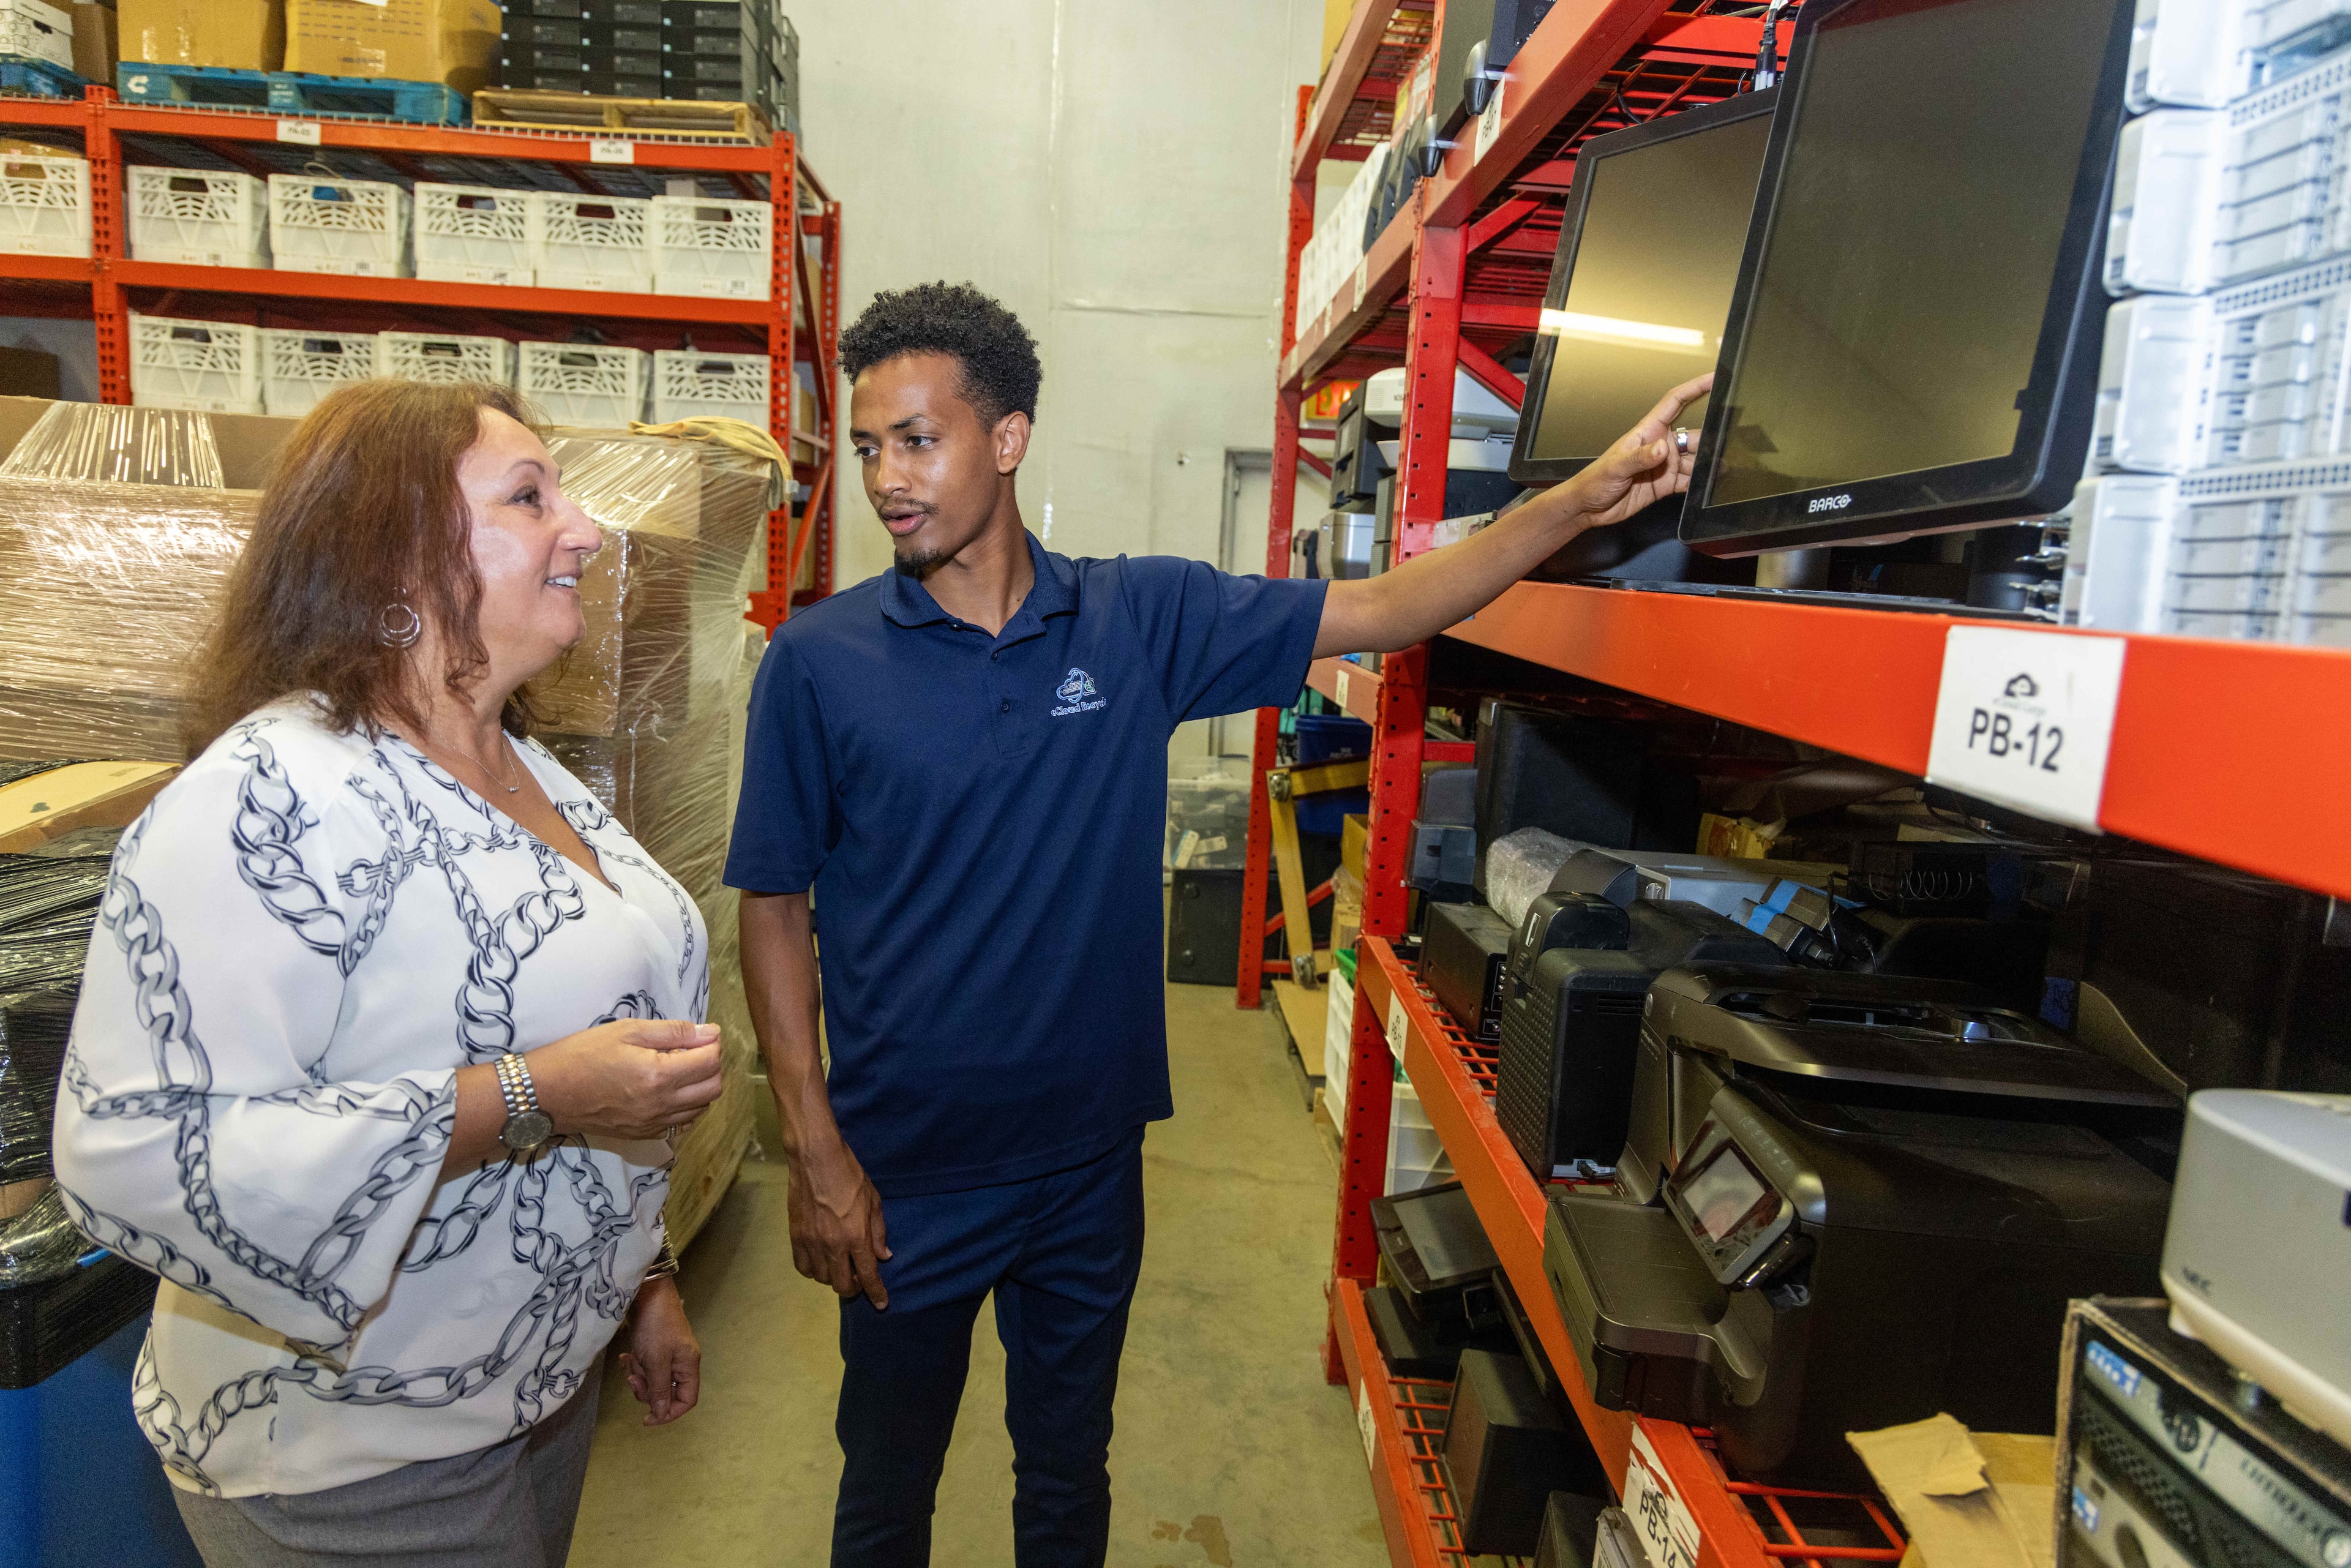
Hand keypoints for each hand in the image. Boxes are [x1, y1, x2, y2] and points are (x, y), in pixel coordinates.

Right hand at [528, 1019, 724, 1141]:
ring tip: (679, 1068)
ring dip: (700, 1087)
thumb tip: (709, 1033)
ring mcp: (653, 1124)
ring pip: (701, 1108)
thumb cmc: (582, 1054)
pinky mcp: (643, 1135)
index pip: (711, 1062)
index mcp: (659, 1076)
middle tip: (693, 1050)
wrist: (546, 1093)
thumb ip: (673, 1032)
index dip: (712, 1044)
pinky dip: (686, 1107)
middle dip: (712, 1065)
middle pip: (713, 1088)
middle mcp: (661, 1105)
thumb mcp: (626, 1031)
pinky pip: (681, 1125)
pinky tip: (669, 1091)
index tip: (702, 1034)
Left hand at [620, 1276, 699, 1425]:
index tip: (647, 1418)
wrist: (647, 1293)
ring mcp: (668, 1355)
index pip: (686, 1400)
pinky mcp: (654, 1349)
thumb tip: (662, 1415)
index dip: (669, 1413)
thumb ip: (659, 1389)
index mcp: (688, 1366)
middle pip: (666, 1392)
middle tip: (632, 1379)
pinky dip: (635, 1364)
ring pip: (652, 1380)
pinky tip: (627, 1355)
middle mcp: (680, 1363)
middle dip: (646, 1389)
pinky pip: (645, 1367)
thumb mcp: (656, 1361)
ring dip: (638, 1374)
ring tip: (630, 1359)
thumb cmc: (655, 1327)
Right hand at [786, 1139, 891, 1308]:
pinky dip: (813, 1271)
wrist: (815, 1159)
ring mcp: (811, 1243)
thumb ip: (878, 1232)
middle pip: (842, 1285)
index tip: (881, 1304)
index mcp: (856, 1236)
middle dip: (854, 1289)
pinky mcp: (795, 1237)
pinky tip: (820, 1262)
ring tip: (839, 1268)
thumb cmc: (850, 1175)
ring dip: (833, 1278)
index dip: (876, 1293)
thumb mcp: (873, 1200)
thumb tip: (883, 1256)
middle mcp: (833, 1245)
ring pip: (822, 1279)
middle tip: (858, 1281)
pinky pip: (803, 1267)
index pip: (867, 1275)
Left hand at [1555, 372, 1715, 530]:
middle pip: (1694, 436)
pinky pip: (1690, 481)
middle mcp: (1660, 446)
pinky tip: (1711, 485)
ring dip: (1709, 465)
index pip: (1675, 402)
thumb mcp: (1615, 467)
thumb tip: (1662, 449)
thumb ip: (1639, 458)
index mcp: (1648, 432)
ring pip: (1696, 460)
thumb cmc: (1594, 481)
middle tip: (1730, 442)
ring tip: (1723, 469)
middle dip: (1711, 438)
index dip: (1695, 388)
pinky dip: (1701, 483)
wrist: (1588, 508)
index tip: (1715, 378)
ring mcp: (1665, 465)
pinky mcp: (1666, 484)